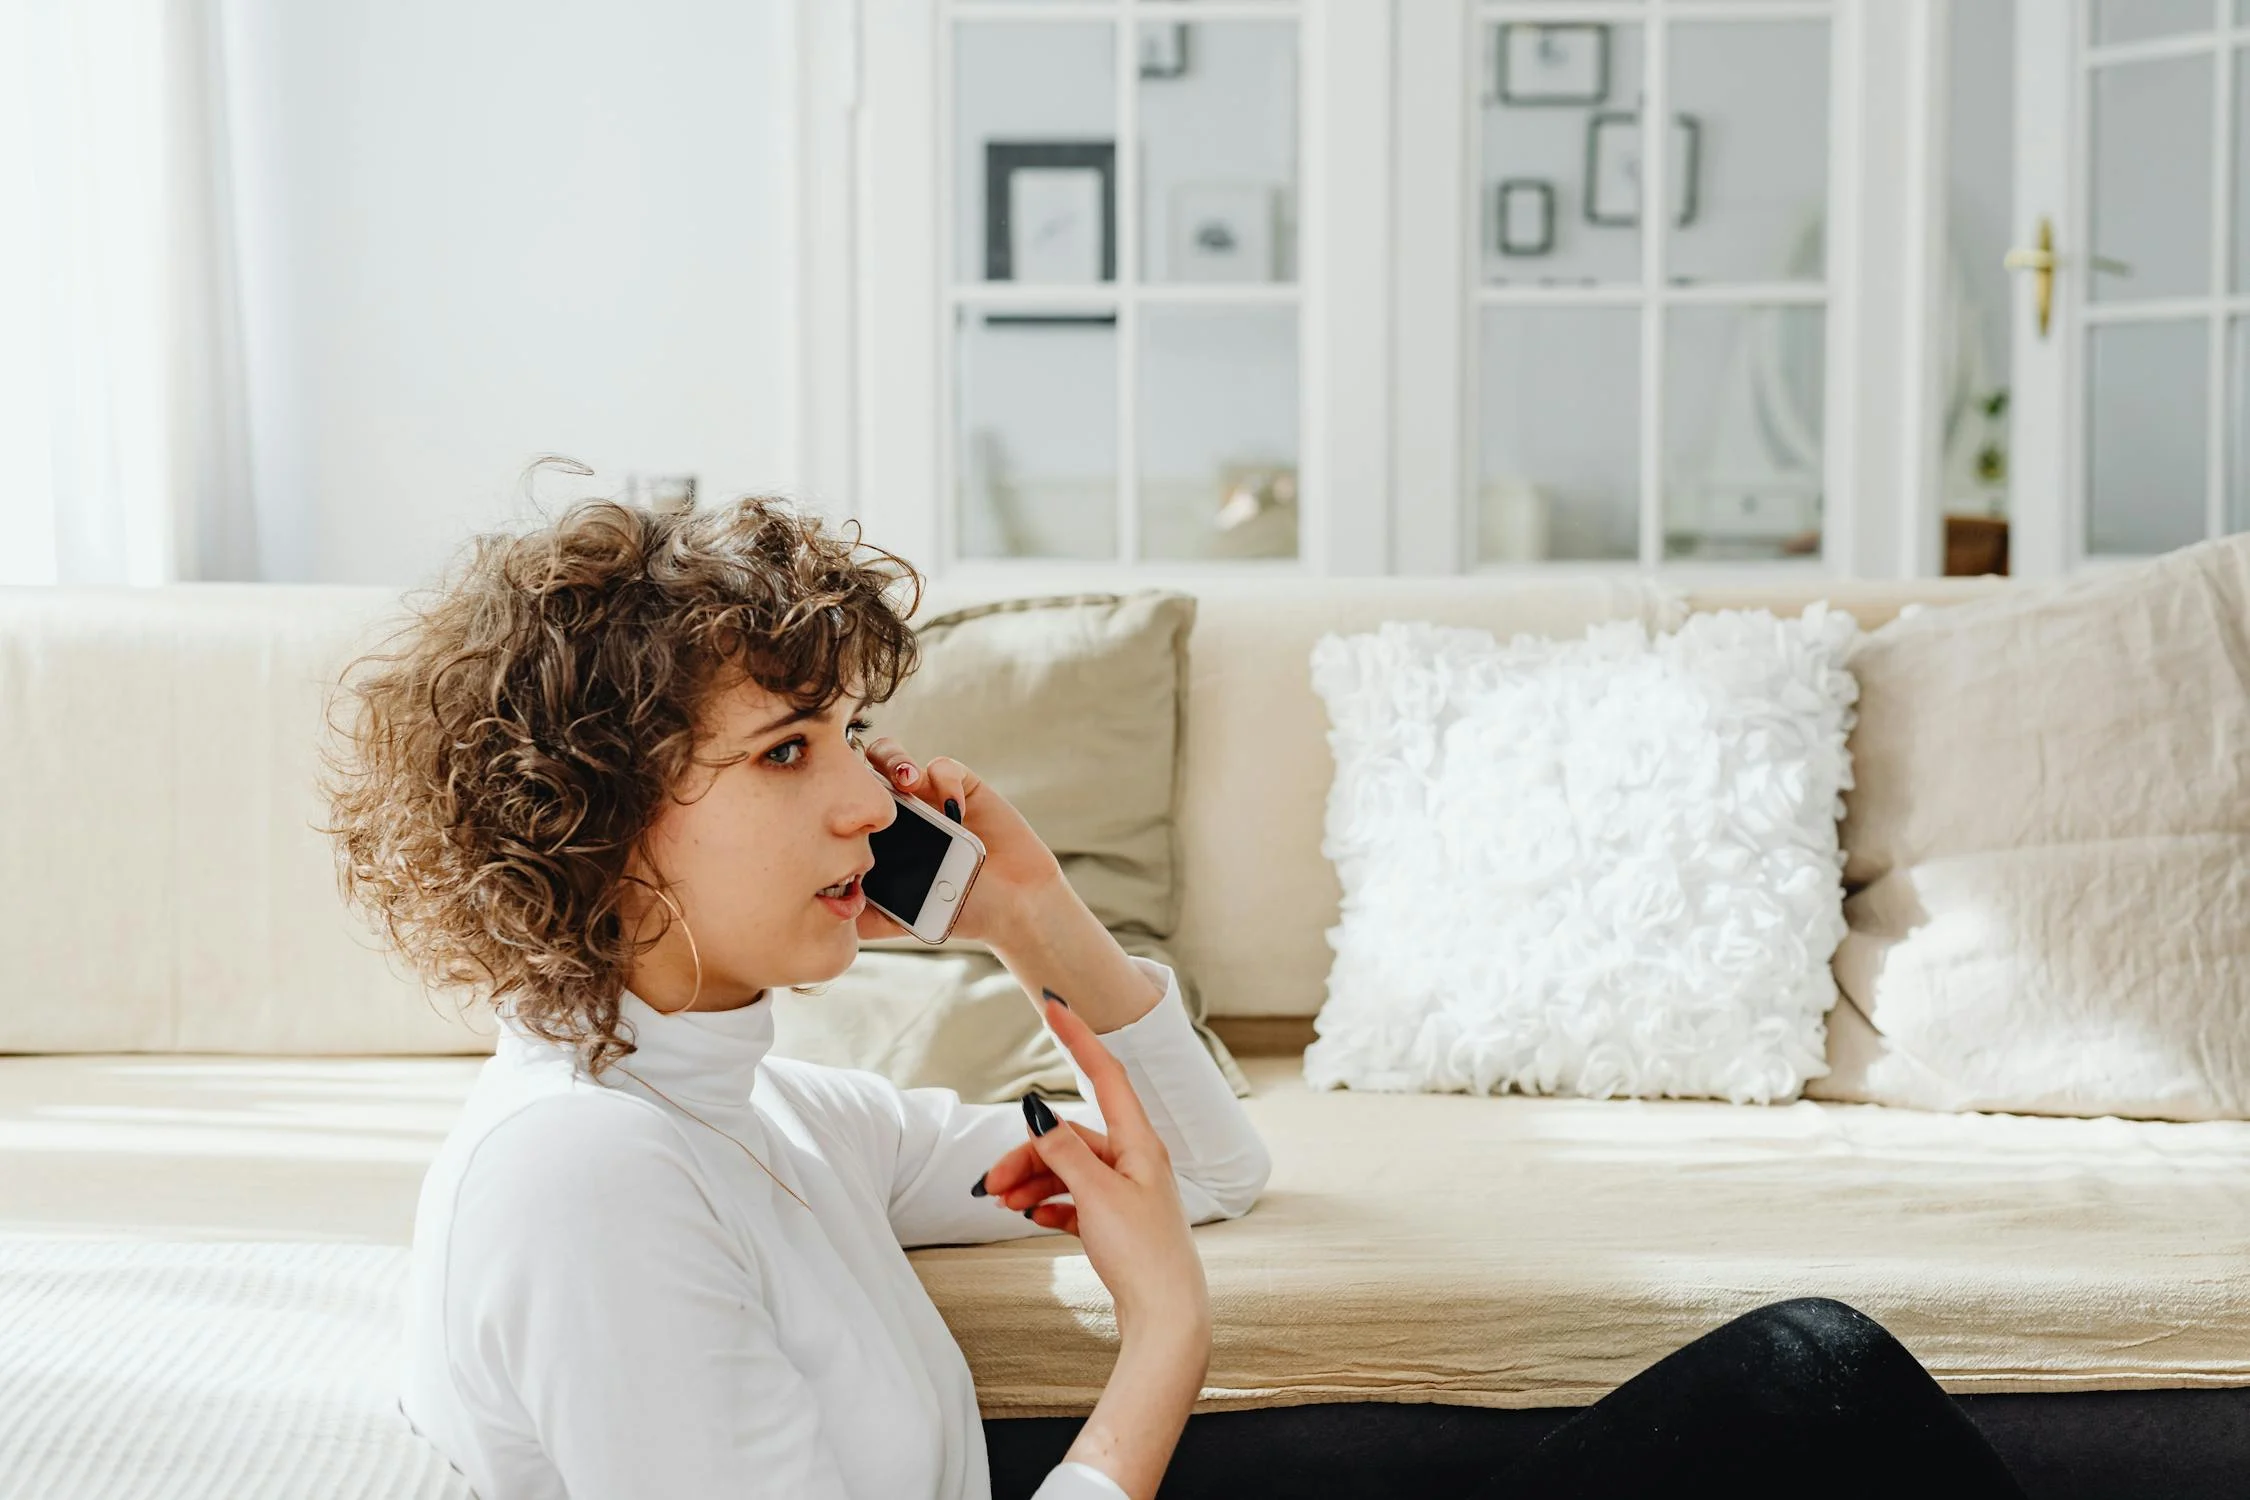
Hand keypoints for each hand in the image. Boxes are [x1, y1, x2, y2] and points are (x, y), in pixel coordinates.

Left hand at [855, 736, 1062, 947]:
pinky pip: (944, 768)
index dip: (834, 800)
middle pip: (863, 772)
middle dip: (858, 768)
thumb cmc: (960, 912)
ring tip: (904, 781)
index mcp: (879, 838)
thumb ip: (867, 918)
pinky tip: (954, 809)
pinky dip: (944, 780)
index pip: (845, 806)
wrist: (1012, 907)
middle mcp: (899, 812)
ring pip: (896, 758)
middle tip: (865, 786)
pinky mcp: (963, 787)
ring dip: (894, 761)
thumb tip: (826, 910)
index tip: (836, 814)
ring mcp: (930, 796)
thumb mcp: (902, 921)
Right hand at [986, 995, 1210, 1346]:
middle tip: (988, 1185)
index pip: (1106, 1074)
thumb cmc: (1141, 1254)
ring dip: (1033, 1182)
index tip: (1053, 1003)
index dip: (1078, 1037)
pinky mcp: (1118, 1222)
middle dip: (1027, 1153)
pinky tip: (1033, 1219)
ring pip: (1069, 1169)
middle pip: (1071, 1137)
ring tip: (1003, 1206)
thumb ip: (1064, 1150)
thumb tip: (1037, 1106)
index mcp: (1140, 1143)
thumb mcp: (1096, 1195)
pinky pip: (1076, 1200)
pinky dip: (1051, 1205)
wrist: (1165, 1320)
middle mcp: (1137, 1161)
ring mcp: (1128, 1192)